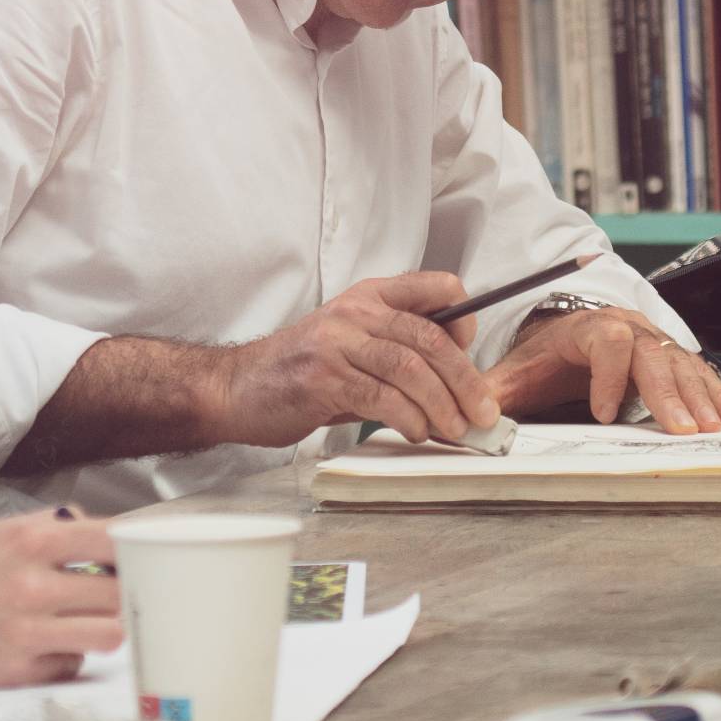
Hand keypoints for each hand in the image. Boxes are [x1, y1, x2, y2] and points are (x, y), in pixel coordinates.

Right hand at [0, 510, 123, 686]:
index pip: (114, 540)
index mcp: (33, 540)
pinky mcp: (16, 669)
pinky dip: (68, 654)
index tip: (145, 553)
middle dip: (127, 591)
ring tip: (92, 619)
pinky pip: (71, 664)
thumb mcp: (2, 529)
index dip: (138, 548)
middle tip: (123, 591)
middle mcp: (34, 585)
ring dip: (107, 626)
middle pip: (120, 592)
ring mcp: (27, 632)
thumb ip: (56, 529)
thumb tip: (104, 534)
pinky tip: (50, 642)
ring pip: (108, 634)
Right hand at [210, 272, 498, 447]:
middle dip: (465, 379)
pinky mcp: (324, 378)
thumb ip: (398, 355)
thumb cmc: (300, 372)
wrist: (236, 389)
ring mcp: (337, 343)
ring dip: (443, 405)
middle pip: (429, 338)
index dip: (463, 316)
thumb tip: (458, 383)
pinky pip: (382, 398)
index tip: (473, 349)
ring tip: (455, 428)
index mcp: (367, 297)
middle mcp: (354, 312)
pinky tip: (417, 432)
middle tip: (483, 411)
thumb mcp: (352, 347)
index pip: (433, 288)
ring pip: (411, 370)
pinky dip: (410, 419)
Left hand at [489, 306, 720, 433]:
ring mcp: (654, 341)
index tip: (603, 414)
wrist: (570, 335)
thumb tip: (466, 419)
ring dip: (699, 398)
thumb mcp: (518, 371)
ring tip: (713, 430)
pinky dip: (715, 396)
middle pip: (651, 354)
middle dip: (666, 393)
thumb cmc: (546, 357)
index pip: (606, 342)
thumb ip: (493, 391)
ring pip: (680, 364)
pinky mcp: (671, 357)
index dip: (607, 376)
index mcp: (587, 328)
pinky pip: (698, 373)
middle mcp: (628, 329)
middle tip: (682, 431)